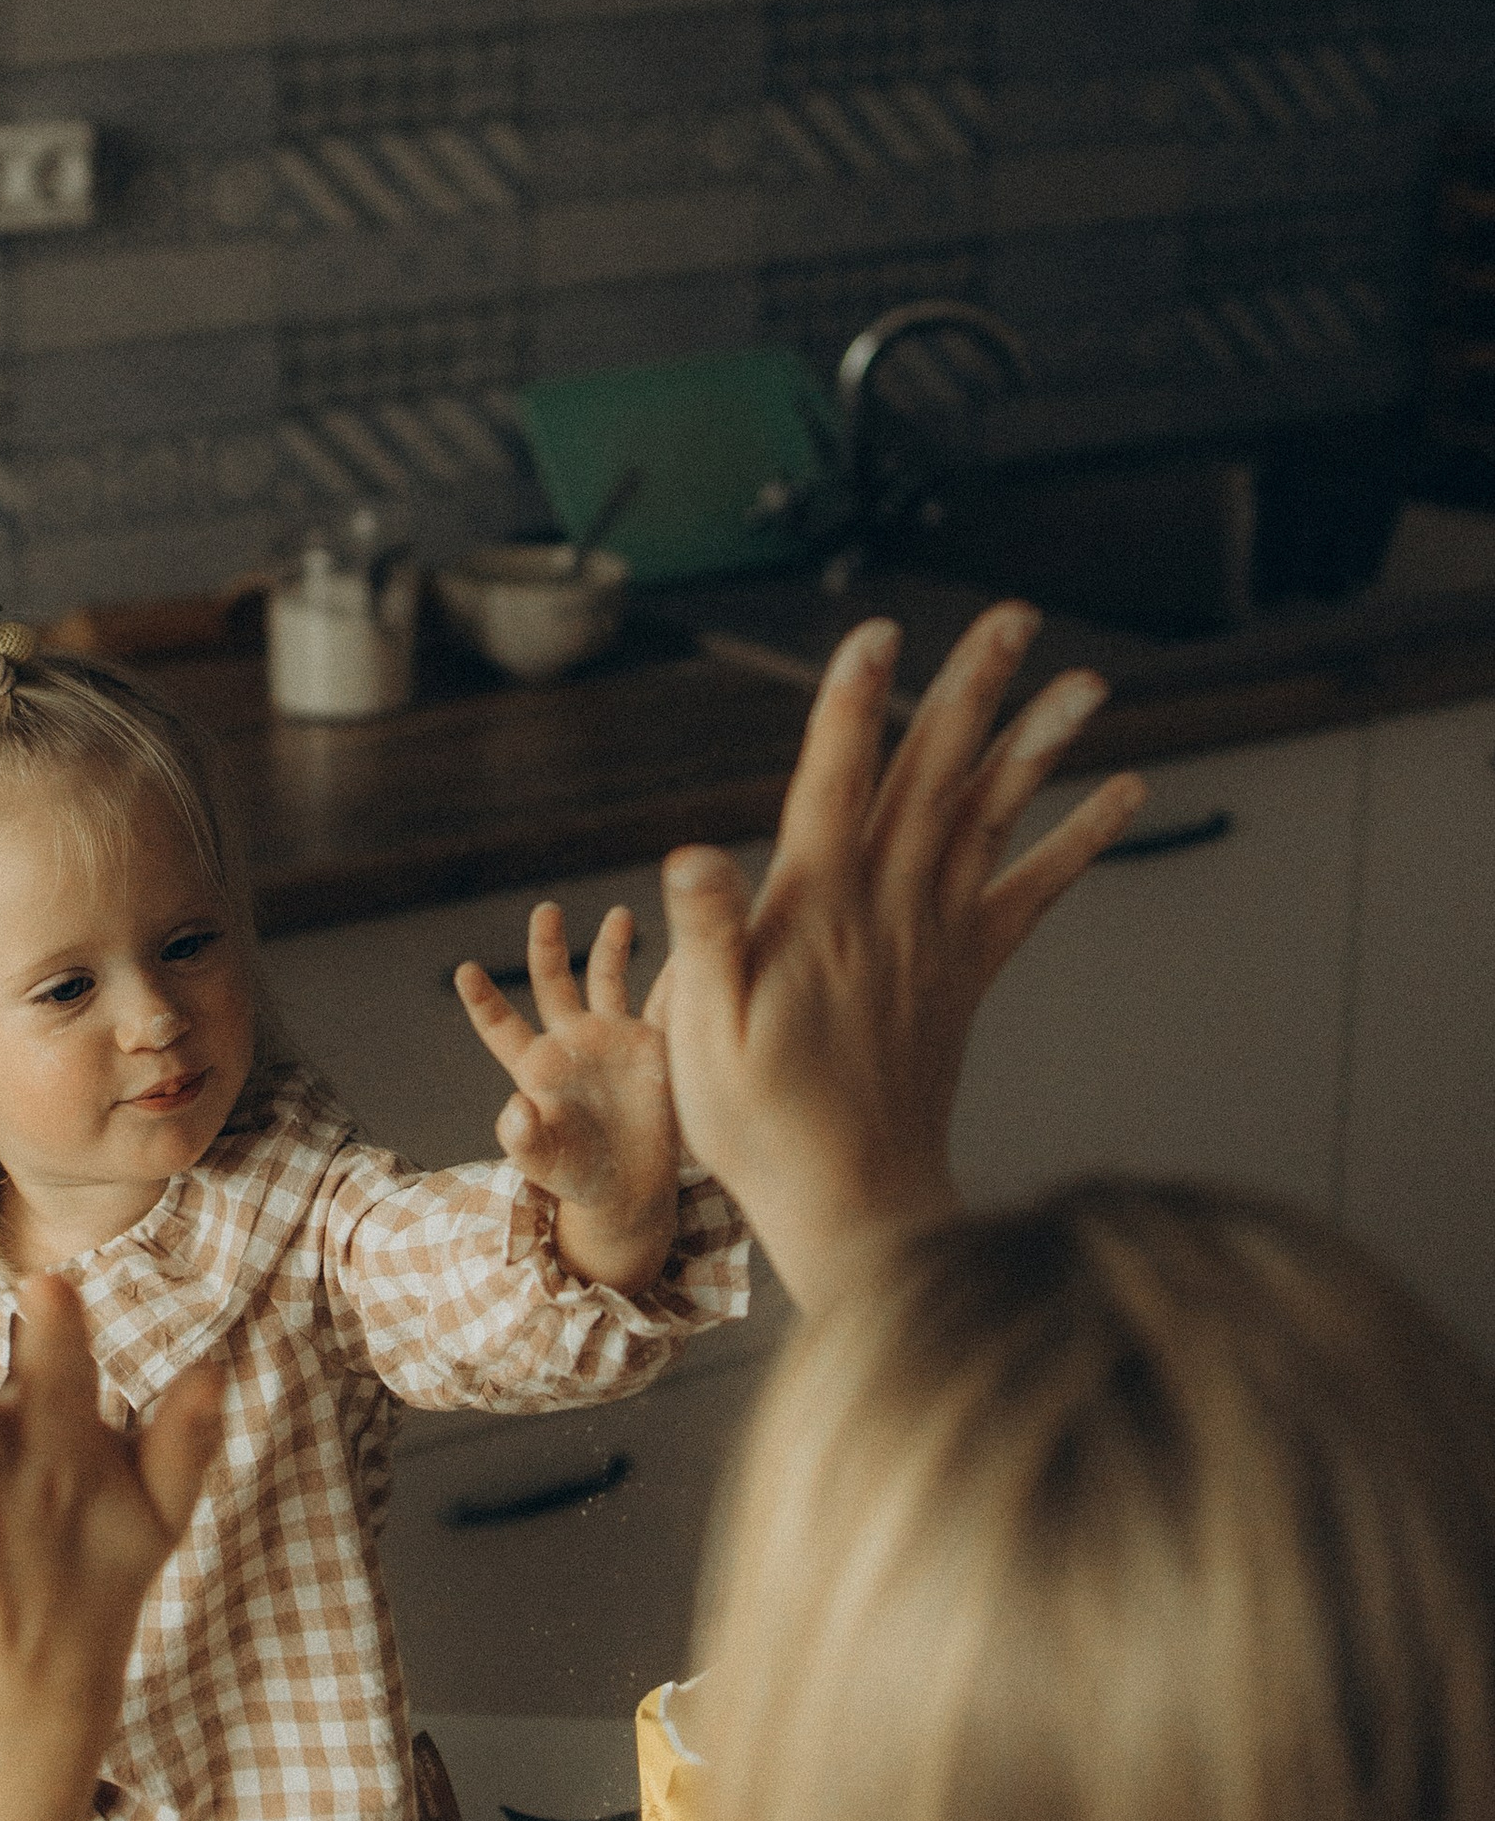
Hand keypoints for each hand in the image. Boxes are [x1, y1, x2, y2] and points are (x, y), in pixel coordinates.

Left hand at [452, 902, 682, 1295]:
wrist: (630, 1190)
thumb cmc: (577, 1179)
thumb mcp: (544, 1163)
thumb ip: (524, 1138)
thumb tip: (515, 1108)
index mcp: (536, 1068)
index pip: (501, 1026)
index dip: (483, 1000)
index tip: (464, 970)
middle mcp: (571, 1044)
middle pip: (552, 982)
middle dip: (546, 946)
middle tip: (546, 909)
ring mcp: (612, 1041)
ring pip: (607, 979)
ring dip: (610, 945)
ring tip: (619, 914)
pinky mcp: (651, 1047)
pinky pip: (660, 1002)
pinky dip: (670, 976)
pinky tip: (683, 946)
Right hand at [655, 601, 1144, 1304]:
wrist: (854, 1204)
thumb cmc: (759, 1125)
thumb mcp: (705, 1035)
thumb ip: (709, 939)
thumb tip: (695, 851)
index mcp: (814, 915)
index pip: (834, 789)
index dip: (852, 707)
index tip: (878, 634)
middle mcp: (887, 911)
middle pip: (934, 780)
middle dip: (969, 692)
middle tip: (1011, 616)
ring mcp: (936, 939)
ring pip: (992, 820)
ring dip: (1039, 745)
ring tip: (1087, 681)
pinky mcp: (966, 973)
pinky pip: (1032, 894)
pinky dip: (1080, 841)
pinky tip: (1125, 792)